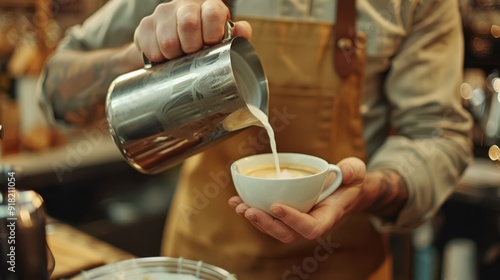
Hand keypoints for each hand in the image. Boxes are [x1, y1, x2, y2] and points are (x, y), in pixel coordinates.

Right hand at [134, 0, 251, 62]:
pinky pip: (150, 48)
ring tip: (180, 58)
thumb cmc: (205, 42)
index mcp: (208, 6)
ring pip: (168, 40)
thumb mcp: (224, 39)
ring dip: (175, 56)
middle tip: (193, 56)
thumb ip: (237, 35)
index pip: (212, 13)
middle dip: (192, 48)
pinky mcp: (145, 25)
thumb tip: (243, 31)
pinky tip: (165, 58)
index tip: (210, 46)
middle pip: (188, 24)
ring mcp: (163, 13)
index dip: (212, 34)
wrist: (176, 45)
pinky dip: (159, 58)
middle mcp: (185, 5)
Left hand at [228, 157, 407, 242]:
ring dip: (255, 218)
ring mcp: (298, 220)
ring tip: (239, 206)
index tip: (277, 206)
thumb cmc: (350, 182)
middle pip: (287, 234)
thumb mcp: (356, 172)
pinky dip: (251, 210)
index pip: (311, 227)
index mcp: (328, 215)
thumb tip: (345, 172)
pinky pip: (268, 217)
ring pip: (274, 228)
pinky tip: (237, 201)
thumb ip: (353, 171)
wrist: (344, 189)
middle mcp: (311, 222)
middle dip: (266, 224)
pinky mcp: (287, 214)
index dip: (293, 221)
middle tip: (250, 210)